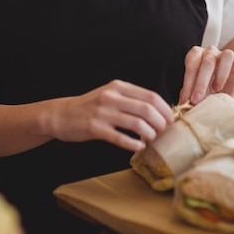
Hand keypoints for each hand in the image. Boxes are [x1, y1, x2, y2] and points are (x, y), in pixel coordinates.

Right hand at [52, 79, 173, 151]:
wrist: (62, 114)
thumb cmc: (91, 106)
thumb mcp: (110, 94)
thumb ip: (130, 98)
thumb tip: (158, 110)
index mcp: (118, 86)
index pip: (150, 96)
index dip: (164, 109)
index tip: (170, 119)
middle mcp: (112, 97)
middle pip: (146, 109)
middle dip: (160, 122)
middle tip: (163, 131)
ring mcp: (103, 113)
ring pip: (137, 124)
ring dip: (149, 134)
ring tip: (151, 139)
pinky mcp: (95, 129)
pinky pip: (121, 138)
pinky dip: (134, 144)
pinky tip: (138, 147)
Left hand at [178, 44, 233, 104]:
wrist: (222, 93)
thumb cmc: (205, 91)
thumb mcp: (195, 93)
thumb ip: (189, 95)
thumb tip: (182, 104)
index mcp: (195, 55)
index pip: (192, 65)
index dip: (188, 83)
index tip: (186, 99)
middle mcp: (210, 52)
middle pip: (207, 62)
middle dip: (201, 83)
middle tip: (197, 100)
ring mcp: (225, 54)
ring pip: (226, 55)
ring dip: (222, 73)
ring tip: (217, 89)